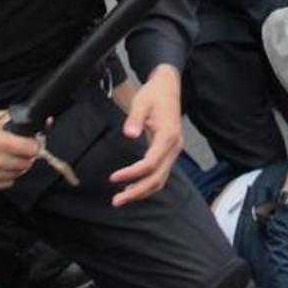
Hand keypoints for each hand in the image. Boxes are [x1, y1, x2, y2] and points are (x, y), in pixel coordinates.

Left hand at [110, 64, 183, 206]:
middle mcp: (174, 147)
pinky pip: (161, 173)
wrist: (168, 86)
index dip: (132, 173)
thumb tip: (129, 134)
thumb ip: (135, 119)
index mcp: (168, 135)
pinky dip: (147, 184)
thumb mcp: (141, 102)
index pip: (151, 163)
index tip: (113, 177)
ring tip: (121, 199)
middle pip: (158, 177)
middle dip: (137, 191)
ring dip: (142, 191)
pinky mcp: (169, 152)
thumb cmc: (154, 94)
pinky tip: (132, 188)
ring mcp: (174, 151)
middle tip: (116, 201)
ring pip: (161, 179)